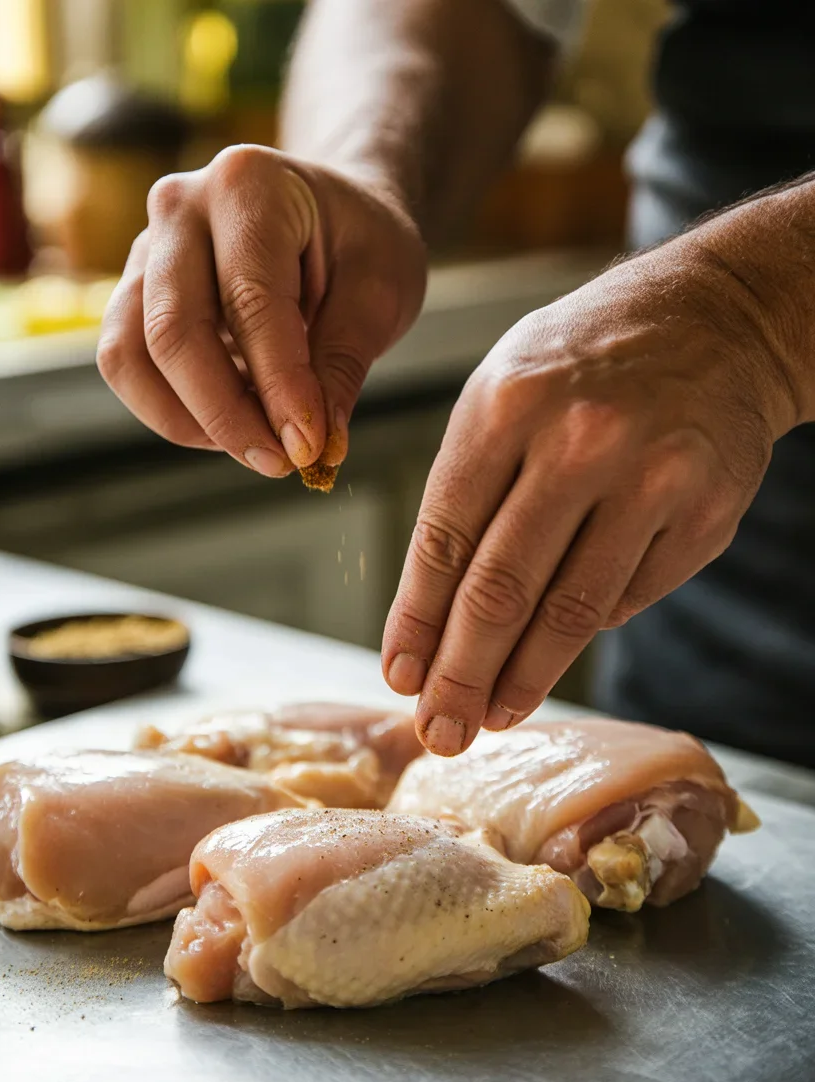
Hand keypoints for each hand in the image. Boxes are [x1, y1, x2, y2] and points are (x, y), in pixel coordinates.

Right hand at [97, 145, 426, 475]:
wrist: (332, 213)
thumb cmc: (361, 243)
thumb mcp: (380, 293)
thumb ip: (342, 366)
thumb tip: (315, 447)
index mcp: (249, 185)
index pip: (251, 303)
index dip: (278, 386)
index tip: (309, 449)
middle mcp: (180, 207)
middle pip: (174, 331)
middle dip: (226, 414)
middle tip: (281, 463)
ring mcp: (146, 248)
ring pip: (131, 355)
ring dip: (189, 420)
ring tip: (258, 444)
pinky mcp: (134, 291)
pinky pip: (128, 364)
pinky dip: (173, 410)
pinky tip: (231, 422)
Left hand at [382, 238, 798, 754]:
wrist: (715, 319)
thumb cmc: (585, 361)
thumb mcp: (504, 392)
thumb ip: (466, 491)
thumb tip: (436, 617)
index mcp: (506, 405)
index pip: (444, 539)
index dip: (417, 621)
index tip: (400, 675)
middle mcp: (579, 441)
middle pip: (501, 589)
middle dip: (461, 674)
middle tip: (440, 728)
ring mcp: (650, 478)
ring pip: (569, 611)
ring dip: (522, 679)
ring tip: (490, 717)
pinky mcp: (703, 514)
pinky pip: (627, 597)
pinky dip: (584, 634)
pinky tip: (553, 658)